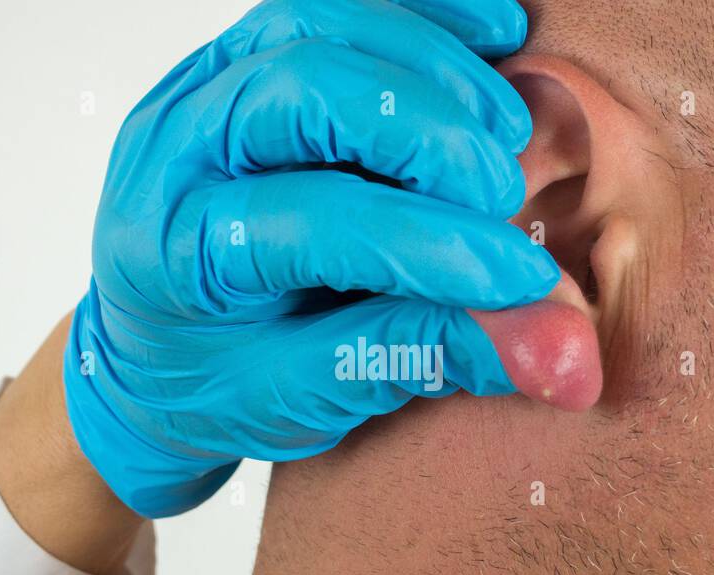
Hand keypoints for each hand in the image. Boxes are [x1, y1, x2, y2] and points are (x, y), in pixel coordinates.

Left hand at [64, 0, 559, 517]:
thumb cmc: (217, 381)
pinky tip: (491, 36)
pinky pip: (331, 6)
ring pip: (317, 24)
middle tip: (503, 191)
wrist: (153, 353)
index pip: (318, 225)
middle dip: (426, 134)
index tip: (525, 279)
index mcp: (175, 254)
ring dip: (428, 63)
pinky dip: (417, 16)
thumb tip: (560, 353)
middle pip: (305, 93)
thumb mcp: (307, 397)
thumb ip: (423, 356)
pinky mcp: (241, 61)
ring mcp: (201, 92)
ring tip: (505, 125)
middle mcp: (173, 154)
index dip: (435, 247)